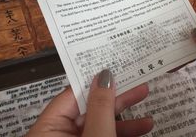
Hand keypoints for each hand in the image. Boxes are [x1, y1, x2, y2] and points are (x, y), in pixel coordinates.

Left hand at [26, 70, 152, 136]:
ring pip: (100, 125)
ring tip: (148, 117)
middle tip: (140, 84)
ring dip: (125, 121)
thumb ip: (101, 107)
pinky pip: (103, 135)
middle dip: (118, 100)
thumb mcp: (97, 134)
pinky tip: (141, 129)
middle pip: (90, 109)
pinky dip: (120, 133)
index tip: (118, 66)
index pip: (73, 94)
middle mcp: (57, 134)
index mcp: (47, 128)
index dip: (97, 80)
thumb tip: (105, 74)